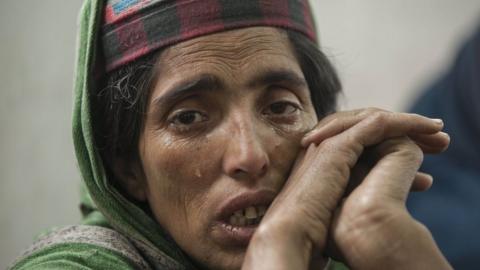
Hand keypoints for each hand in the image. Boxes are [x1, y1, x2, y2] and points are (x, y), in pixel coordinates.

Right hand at [242, 108, 450, 269]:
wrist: (290, 232)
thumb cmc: (309, 231)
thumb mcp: (337, 211)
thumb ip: (349, 201)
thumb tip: (368, 210)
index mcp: (323, 162)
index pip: (363, 147)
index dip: (393, 152)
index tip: (422, 176)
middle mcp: (326, 146)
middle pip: (373, 131)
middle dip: (408, 135)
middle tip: (437, 145)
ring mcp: (331, 141)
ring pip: (378, 122)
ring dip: (412, 126)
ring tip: (439, 136)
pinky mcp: (341, 141)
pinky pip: (380, 123)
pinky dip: (406, 122)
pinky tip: (428, 128)